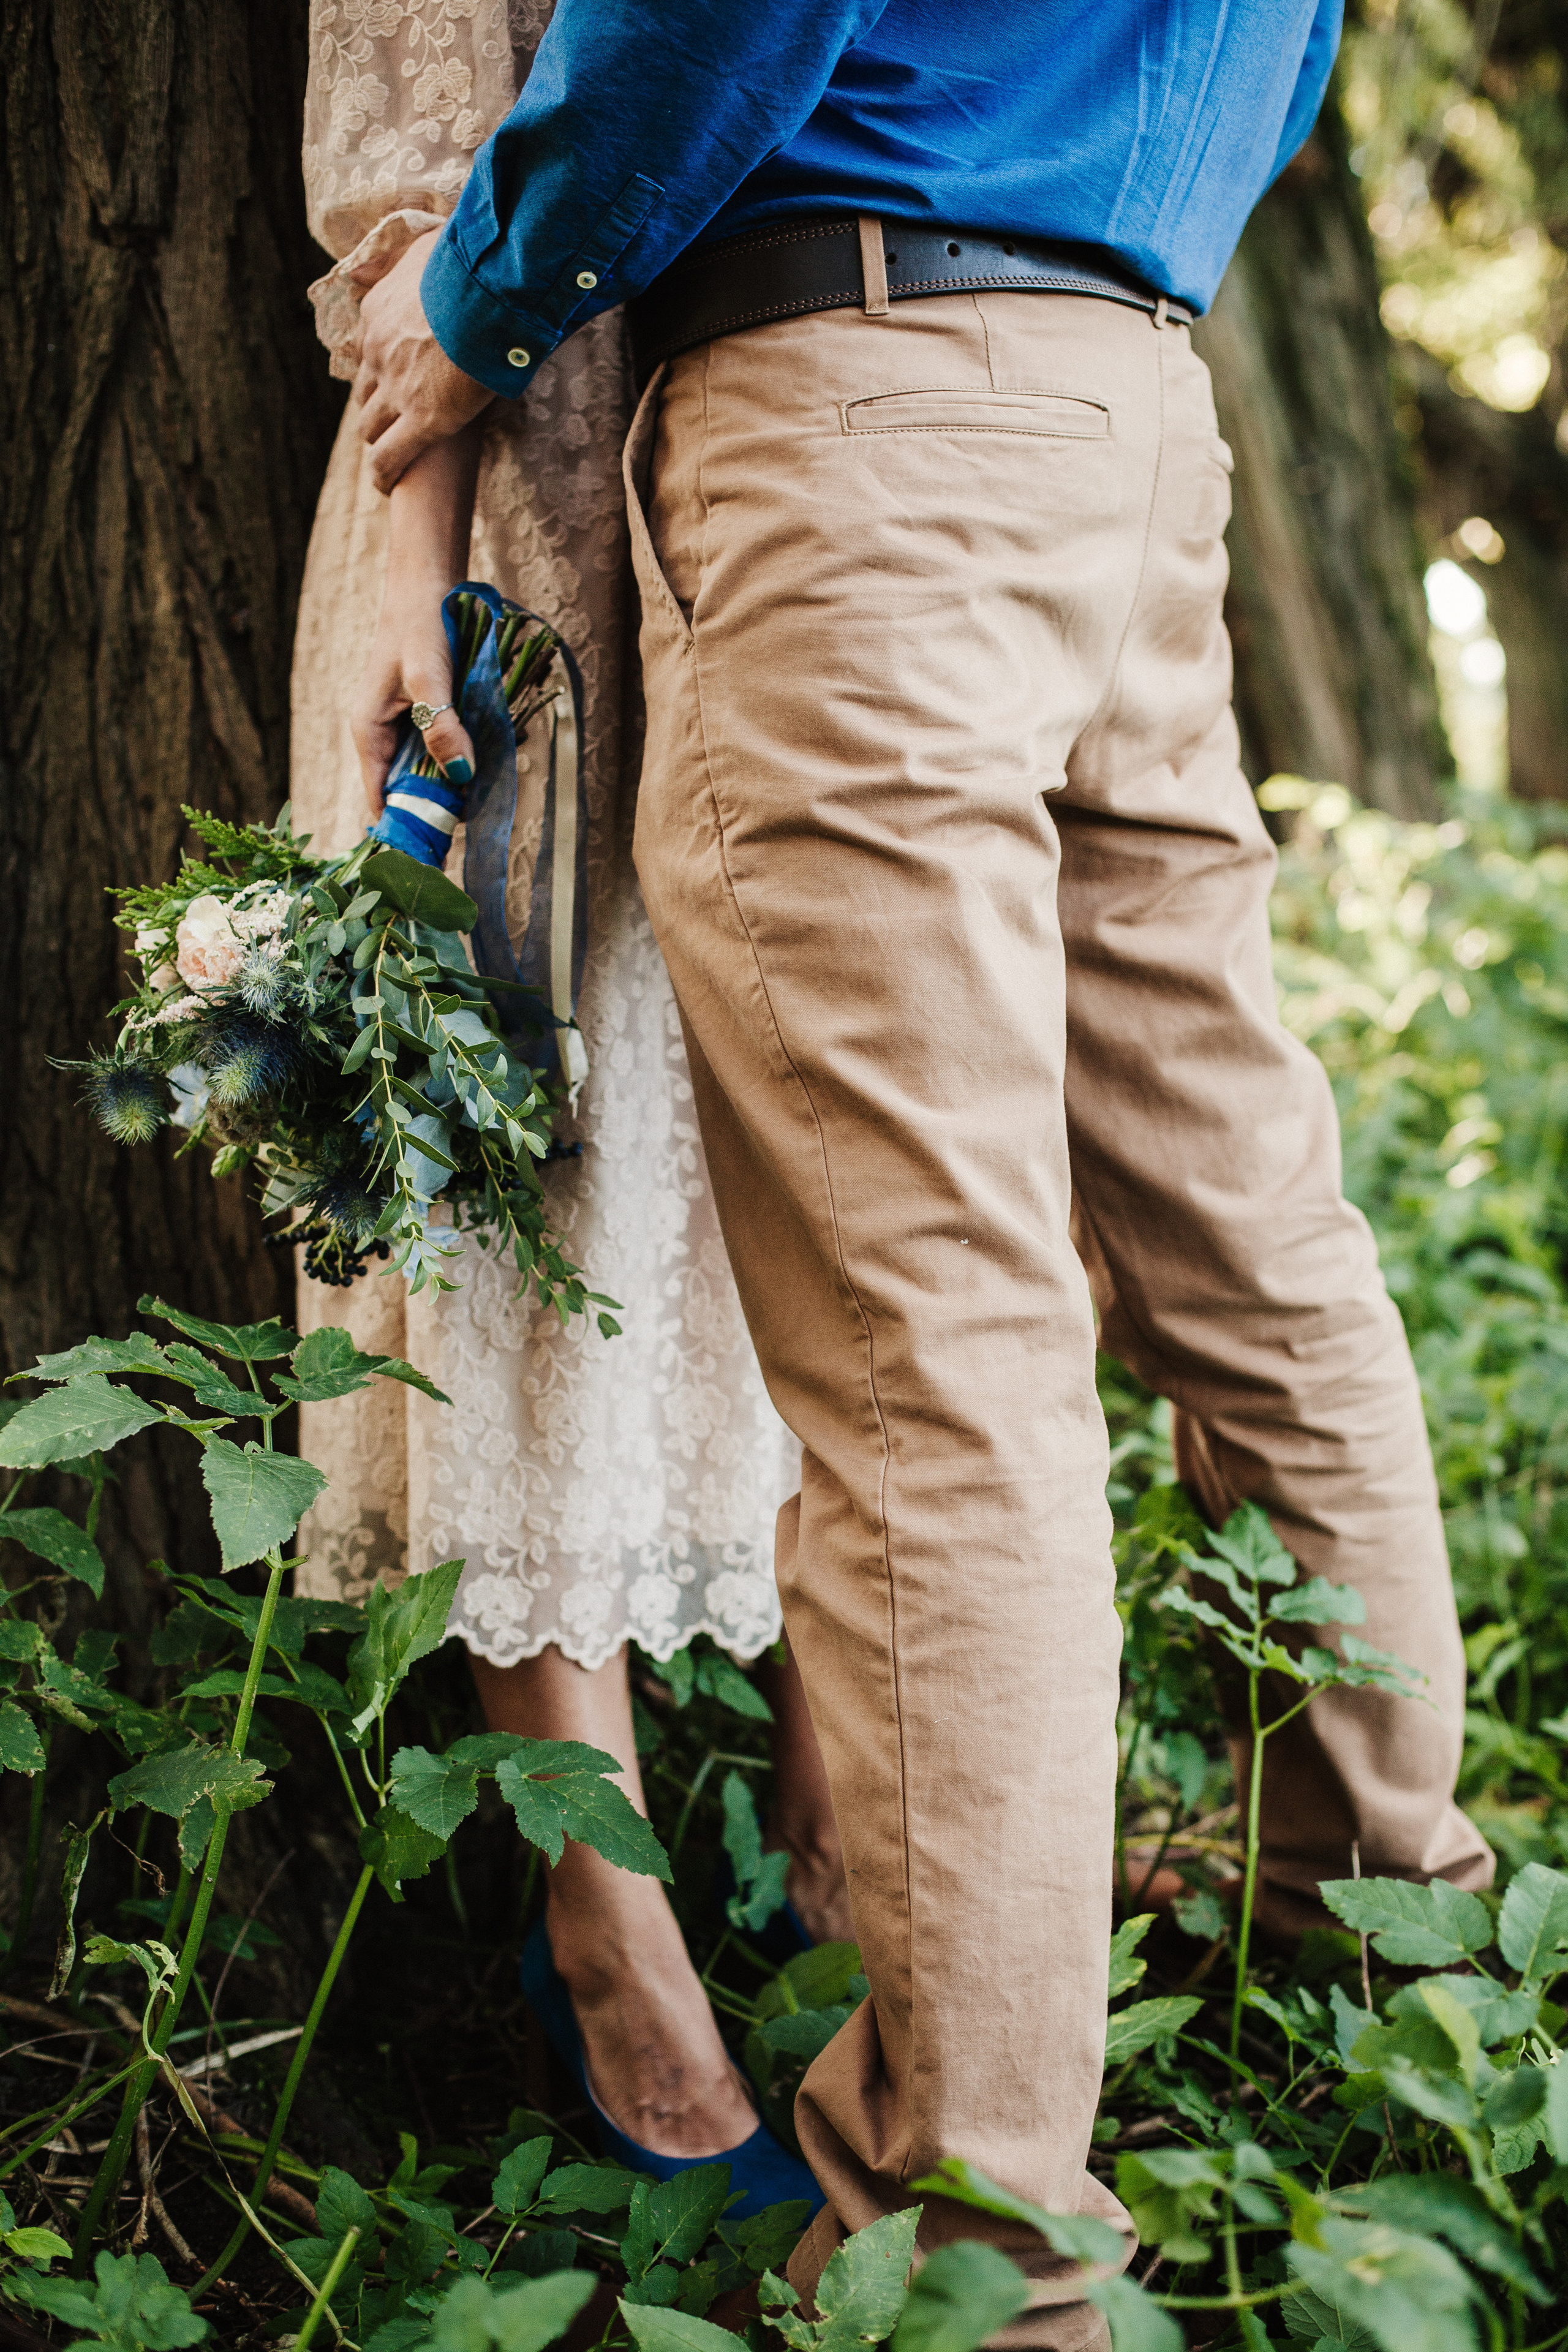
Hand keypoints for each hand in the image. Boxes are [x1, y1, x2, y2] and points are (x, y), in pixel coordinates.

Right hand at [353, 562, 476, 819]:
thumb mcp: (429, 677)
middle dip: (437, 813)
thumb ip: (442, 726)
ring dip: (455, 789)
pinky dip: (463, 764)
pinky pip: (444, 756)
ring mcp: (406, 733)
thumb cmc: (420, 627)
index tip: (434, 856)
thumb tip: (460, 776)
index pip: (379, 801)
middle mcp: (383, 741)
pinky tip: (488, 766)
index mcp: (369, 735)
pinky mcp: (428, 722)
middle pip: (406, 796)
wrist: (429, 587)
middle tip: (472, 830)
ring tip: (484, 799)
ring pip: (428, 779)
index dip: (404, 829)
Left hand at [356, 229, 492, 491]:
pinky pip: (391, 457)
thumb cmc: (469, 266)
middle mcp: (378, 351)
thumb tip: (360, 273)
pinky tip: (386, 487)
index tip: (394, 377)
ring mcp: (398, 388)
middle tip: (392, 421)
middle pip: (364, 390)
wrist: (489, 290)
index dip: (379, 367)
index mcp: (377, 312)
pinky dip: (385, 474)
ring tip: (391, 455)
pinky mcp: (424, 420)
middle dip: (374, 406)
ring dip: (378, 439)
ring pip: (371, 425)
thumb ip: (391, 261)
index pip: (367, 348)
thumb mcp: (421, 248)